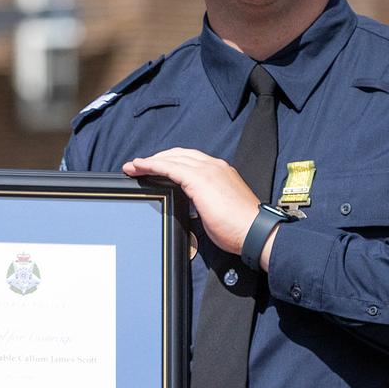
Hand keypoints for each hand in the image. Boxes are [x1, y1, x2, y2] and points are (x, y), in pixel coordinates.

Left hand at [123, 148, 260, 256]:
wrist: (256, 232)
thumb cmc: (241, 228)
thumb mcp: (218, 209)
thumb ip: (204, 202)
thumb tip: (192, 208)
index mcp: (220, 172)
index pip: (190, 160)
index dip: (170, 161)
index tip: (155, 167)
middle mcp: (214, 166)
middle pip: (178, 155)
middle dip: (157, 158)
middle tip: (139, 166)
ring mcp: (207, 170)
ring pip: (172, 158)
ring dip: (150, 161)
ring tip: (133, 167)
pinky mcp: (200, 179)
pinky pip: (169, 167)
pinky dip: (152, 165)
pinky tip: (140, 167)